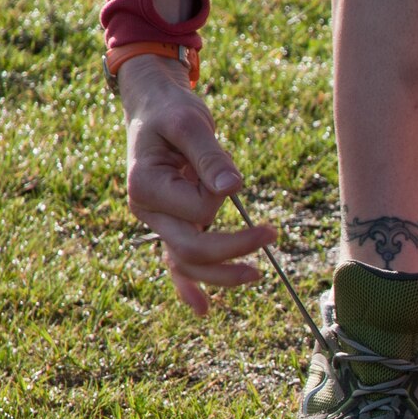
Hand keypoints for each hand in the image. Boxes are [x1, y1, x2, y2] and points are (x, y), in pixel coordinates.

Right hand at [118, 53, 275, 314]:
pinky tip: (204, 309)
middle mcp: (147, 210)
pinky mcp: (172, 224)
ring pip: (186, 262)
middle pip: (190, 248)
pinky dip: (189, 286)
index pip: (197, 210)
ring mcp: (158, 221)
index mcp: (145, 185)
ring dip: (220, 275)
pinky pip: (178, 262)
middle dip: (232, 248)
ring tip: (256, 276)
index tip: (230, 172)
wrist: (155, 108)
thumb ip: (210, 156)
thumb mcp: (190, 123)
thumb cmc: (172, 111)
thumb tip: (233, 188)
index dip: (220, 195)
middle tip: (272, 234)